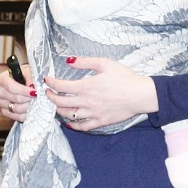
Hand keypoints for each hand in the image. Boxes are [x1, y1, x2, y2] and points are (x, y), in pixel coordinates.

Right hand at [0, 67, 34, 123]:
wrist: (23, 81)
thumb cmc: (26, 75)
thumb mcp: (29, 71)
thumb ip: (31, 78)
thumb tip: (32, 87)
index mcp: (2, 79)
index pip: (11, 87)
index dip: (24, 91)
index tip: (35, 92)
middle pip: (14, 98)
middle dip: (28, 98)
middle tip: (38, 97)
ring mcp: (0, 102)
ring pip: (15, 109)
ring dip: (28, 107)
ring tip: (35, 103)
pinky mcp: (4, 111)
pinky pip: (14, 116)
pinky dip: (24, 114)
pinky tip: (31, 109)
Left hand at [42, 57, 158, 131]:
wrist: (140, 95)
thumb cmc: (124, 77)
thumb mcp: (105, 63)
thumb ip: (85, 62)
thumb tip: (68, 61)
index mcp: (86, 86)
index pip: (61, 86)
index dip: (51, 83)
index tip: (47, 80)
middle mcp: (86, 102)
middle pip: (61, 102)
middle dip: (51, 97)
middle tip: (48, 93)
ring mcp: (93, 113)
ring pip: (69, 115)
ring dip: (59, 110)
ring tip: (57, 105)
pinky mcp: (100, 122)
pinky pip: (83, 126)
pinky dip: (73, 125)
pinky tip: (69, 122)